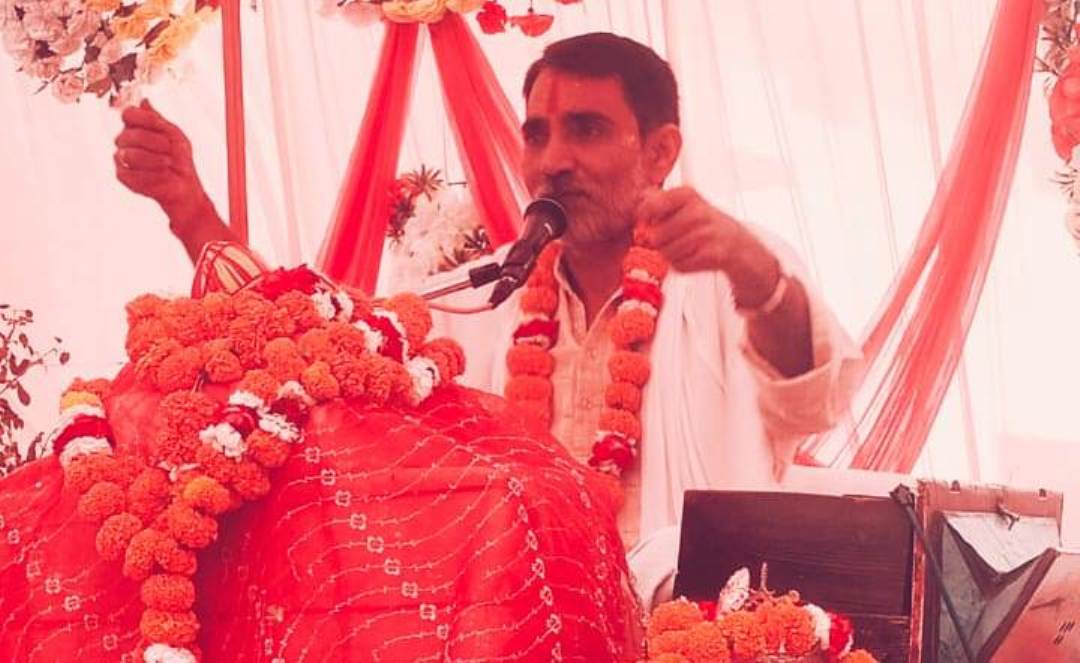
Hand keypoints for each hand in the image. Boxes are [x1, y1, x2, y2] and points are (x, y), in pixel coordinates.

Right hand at [114, 99, 209, 230]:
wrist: (184, 183)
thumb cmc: (179, 157)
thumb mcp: (174, 134)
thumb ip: (157, 119)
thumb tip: (143, 100)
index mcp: (136, 126)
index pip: (129, 114)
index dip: (146, 119)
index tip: (163, 127)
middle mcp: (125, 140)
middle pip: (129, 134)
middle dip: (154, 142)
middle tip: (170, 149)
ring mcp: (122, 158)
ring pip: (129, 155)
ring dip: (153, 159)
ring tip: (168, 162)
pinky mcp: (123, 176)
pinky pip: (132, 173)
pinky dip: (152, 174)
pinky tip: (163, 174)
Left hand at [636, 186, 747, 272]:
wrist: (736, 243)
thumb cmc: (704, 223)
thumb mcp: (683, 203)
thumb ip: (658, 199)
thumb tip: (641, 196)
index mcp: (687, 194)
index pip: (650, 206)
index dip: (644, 218)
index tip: (646, 222)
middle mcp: (698, 211)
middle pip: (656, 236)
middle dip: (660, 242)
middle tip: (673, 239)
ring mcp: (707, 233)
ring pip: (667, 253)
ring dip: (671, 255)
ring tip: (686, 248)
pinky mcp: (712, 254)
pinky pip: (680, 265)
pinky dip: (683, 265)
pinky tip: (694, 257)